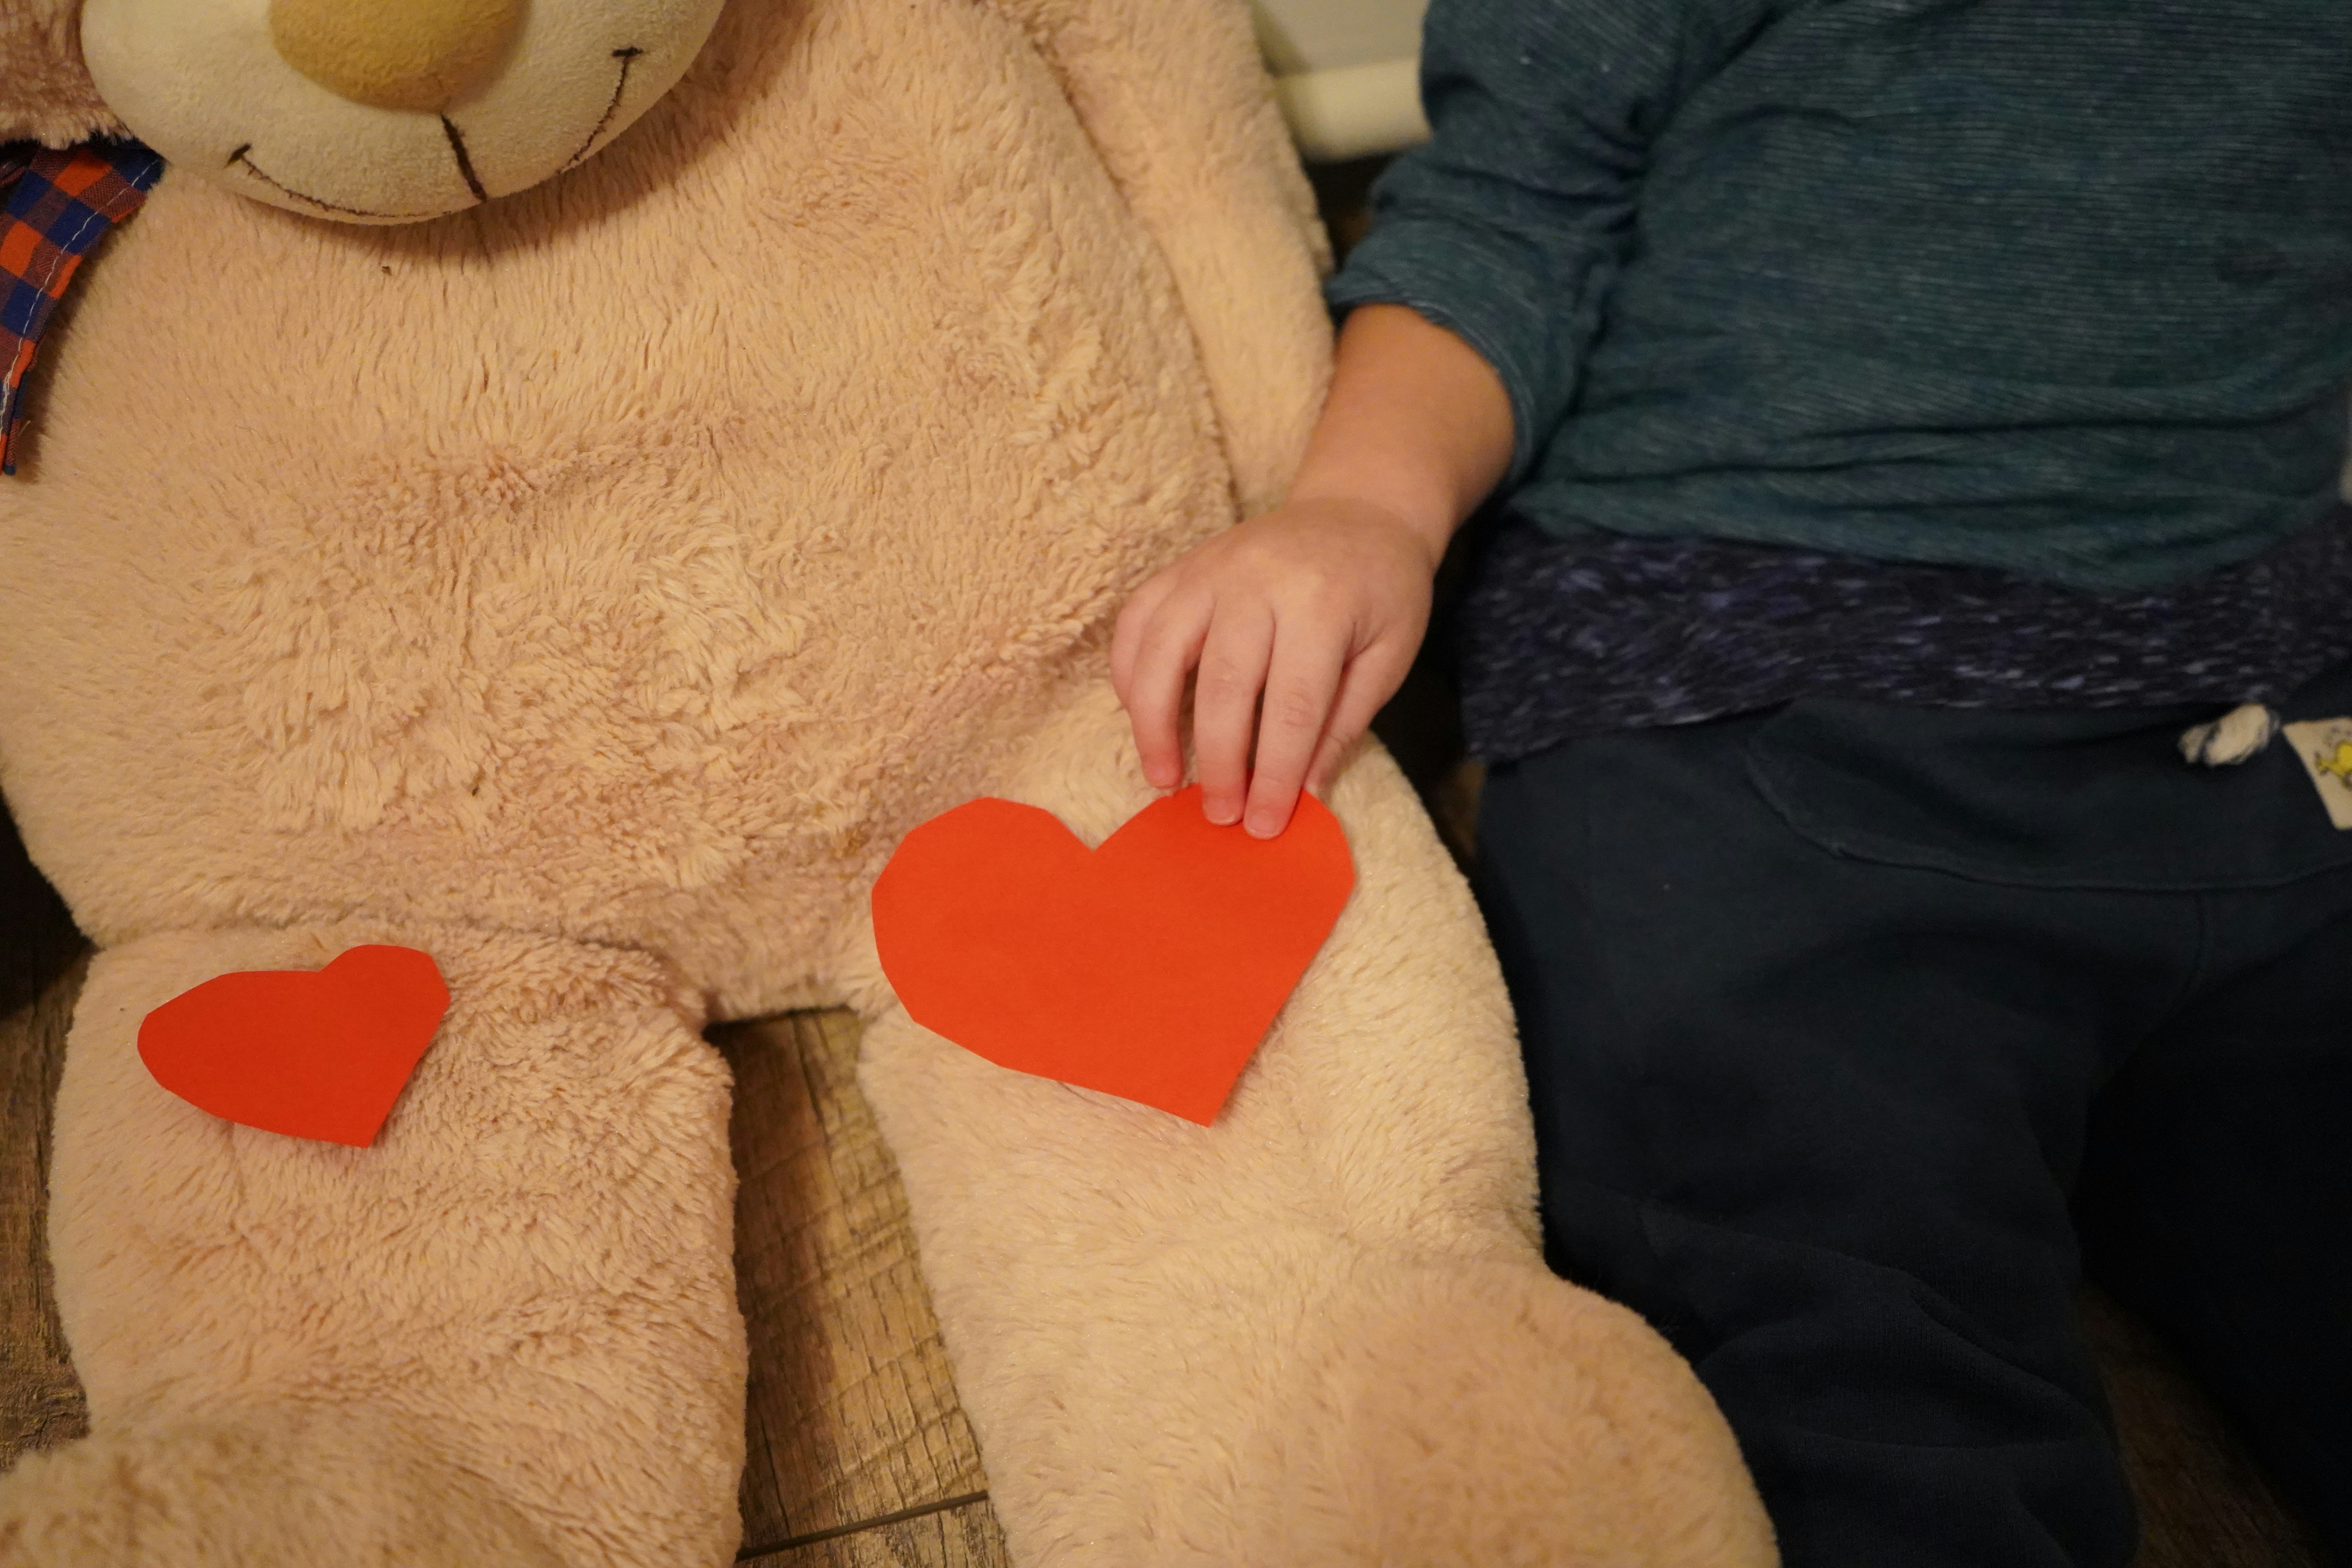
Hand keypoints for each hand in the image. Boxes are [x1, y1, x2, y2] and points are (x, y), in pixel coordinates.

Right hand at [1111, 495, 1440, 837]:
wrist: (1358, 509)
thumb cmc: (1382, 590)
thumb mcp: (1389, 656)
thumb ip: (1344, 724)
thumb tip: (1305, 795)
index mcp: (1321, 604)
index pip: (1291, 706)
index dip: (1274, 774)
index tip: (1263, 824)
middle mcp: (1257, 580)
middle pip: (1223, 685)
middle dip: (1218, 761)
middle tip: (1219, 815)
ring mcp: (1211, 568)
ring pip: (1160, 651)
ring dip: (1154, 724)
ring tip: (1164, 778)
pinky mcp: (1182, 567)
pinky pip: (1137, 621)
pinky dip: (1129, 674)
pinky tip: (1140, 717)